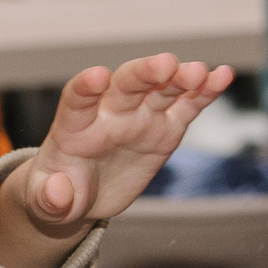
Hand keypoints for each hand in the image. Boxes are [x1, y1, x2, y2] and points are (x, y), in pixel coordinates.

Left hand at [16, 53, 233, 230]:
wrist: (84, 192)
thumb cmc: (58, 191)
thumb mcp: (46, 202)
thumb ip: (48, 196)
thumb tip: (57, 191)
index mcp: (75, 127)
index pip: (77, 100)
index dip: (86, 87)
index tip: (96, 76)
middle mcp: (110, 113)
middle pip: (126, 85)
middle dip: (144, 73)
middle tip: (165, 64)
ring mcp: (140, 117)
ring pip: (161, 90)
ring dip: (180, 78)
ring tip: (198, 72)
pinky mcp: (166, 127)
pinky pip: (187, 105)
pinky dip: (204, 91)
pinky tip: (222, 75)